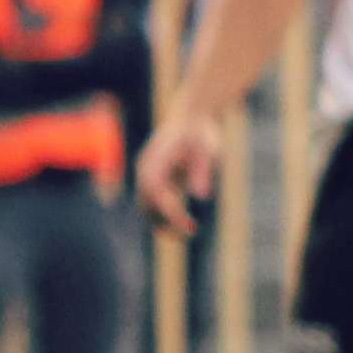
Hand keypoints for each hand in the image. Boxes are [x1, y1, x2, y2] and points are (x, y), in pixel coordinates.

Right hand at [135, 111, 224, 235]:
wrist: (192, 115)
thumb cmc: (200, 132)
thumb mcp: (206, 149)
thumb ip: (202, 171)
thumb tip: (201, 196)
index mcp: (155, 162)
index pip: (158, 196)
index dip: (170, 214)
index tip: (187, 227)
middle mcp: (145, 169)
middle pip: (146, 203)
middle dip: (163, 223)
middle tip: (186, 237)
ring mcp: (148, 172)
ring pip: (147, 204)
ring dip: (161, 220)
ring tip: (184, 234)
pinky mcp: (155, 175)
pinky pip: (155, 199)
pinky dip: (164, 211)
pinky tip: (181, 222)